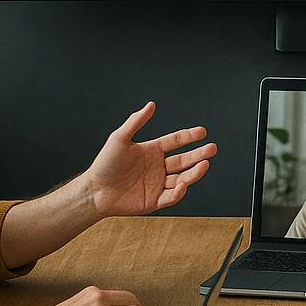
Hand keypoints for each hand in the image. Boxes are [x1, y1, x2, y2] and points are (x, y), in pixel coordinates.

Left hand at [85, 102, 216, 217]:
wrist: (94, 191)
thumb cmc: (104, 164)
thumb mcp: (119, 138)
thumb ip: (136, 122)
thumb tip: (150, 105)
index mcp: (152, 151)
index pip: (175, 142)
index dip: (189, 137)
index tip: (202, 132)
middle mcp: (158, 167)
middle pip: (184, 160)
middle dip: (199, 154)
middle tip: (211, 148)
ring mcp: (157, 184)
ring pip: (182, 178)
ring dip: (194, 172)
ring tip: (204, 164)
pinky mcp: (154, 201)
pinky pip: (171, 197)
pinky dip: (179, 192)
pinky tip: (183, 184)